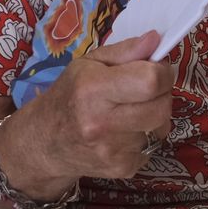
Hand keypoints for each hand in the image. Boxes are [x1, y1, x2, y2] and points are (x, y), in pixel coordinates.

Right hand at [0, 30, 176, 196]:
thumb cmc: (68, 95)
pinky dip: (145, 136)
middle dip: (162, 95)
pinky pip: (153, 146)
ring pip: (160, 128)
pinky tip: (124, 132)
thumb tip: (156, 39)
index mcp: (93, 89)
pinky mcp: (122, 168)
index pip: (150, 81)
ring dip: (154, 116)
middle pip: (161, 108)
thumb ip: (126, 50)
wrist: (44, 143)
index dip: (162, 73)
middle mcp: (102, 123)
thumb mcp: (89, 63)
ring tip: (130, 111)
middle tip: (147, 90)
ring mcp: (113, 150)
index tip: (157, 70)